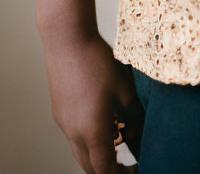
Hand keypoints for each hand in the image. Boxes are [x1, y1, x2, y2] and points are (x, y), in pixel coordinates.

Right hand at [42, 28, 143, 173]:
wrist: (66, 38)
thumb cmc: (96, 60)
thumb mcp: (124, 88)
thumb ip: (134, 114)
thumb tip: (141, 128)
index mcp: (93, 131)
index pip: (105, 170)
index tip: (132, 173)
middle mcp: (74, 132)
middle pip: (89, 167)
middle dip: (106, 171)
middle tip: (124, 166)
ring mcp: (63, 122)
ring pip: (79, 152)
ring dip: (95, 155)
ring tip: (115, 141)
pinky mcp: (58, 110)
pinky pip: (73, 135)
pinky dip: (86, 139)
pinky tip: (99, 120)